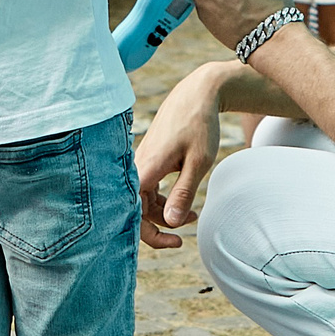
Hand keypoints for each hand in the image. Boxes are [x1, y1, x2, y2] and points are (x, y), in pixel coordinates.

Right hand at [134, 64, 223, 247]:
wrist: (196, 94)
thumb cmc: (199, 125)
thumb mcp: (198, 162)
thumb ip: (183, 193)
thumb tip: (172, 222)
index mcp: (145, 169)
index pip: (135, 214)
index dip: (151, 235)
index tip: (176, 241)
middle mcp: (136, 167)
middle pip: (137, 210)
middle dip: (161, 225)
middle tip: (186, 231)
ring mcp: (140, 162)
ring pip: (142, 199)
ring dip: (164, 212)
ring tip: (192, 214)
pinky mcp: (147, 159)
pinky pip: (146, 188)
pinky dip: (162, 199)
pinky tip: (181, 199)